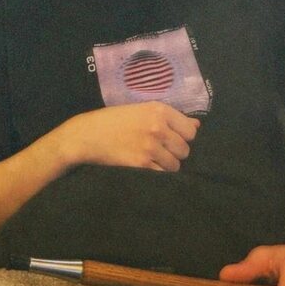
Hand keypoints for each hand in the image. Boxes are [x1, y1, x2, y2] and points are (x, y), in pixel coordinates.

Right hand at [57, 101, 199, 171]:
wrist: (88, 134)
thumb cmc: (114, 120)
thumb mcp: (142, 110)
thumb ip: (171, 118)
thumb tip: (197, 126)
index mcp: (159, 110)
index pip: (190, 130)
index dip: (183, 137)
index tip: (173, 138)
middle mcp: (158, 127)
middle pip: (185, 149)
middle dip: (175, 152)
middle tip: (160, 150)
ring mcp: (150, 147)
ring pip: (175, 165)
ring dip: (167, 165)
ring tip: (152, 159)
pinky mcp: (141, 164)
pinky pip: (162, 175)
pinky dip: (157, 173)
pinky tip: (146, 166)